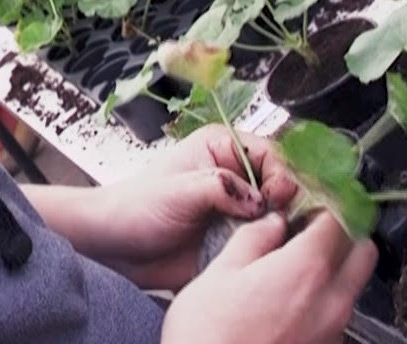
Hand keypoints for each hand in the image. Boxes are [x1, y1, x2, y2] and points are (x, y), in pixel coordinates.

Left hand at [65, 125, 297, 289]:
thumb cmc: (136, 207)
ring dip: (286, 230)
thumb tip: (258, 200)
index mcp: (223, 148)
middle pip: (286, 186)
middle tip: (281, 223)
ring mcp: (241, 210)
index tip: (277, 197)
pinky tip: (271, 259)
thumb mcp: (178, 191)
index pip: (273, 154)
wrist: (116, 246)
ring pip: (284, 217)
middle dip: (290, 205)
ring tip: (277, 242)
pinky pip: (270, 244)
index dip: (283, 174)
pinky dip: (276, 251)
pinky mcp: (240, 241)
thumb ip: (219, 188)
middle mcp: (238, 177)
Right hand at [162, 212, 376, 343]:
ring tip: (295, 265)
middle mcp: (331, 301)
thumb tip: (273, 223)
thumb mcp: (220, 272)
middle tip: (314, 226)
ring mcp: (332, 332)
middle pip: (363, 251)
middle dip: (345, 232)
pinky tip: (289, 301)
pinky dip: (324, 299)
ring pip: (353, 285)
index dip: (329, 200)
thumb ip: (254, 239)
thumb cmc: (207, 333)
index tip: (315, 194)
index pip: (340, 218)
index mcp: (305, 269)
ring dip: (336, 267)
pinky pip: (338, 314)